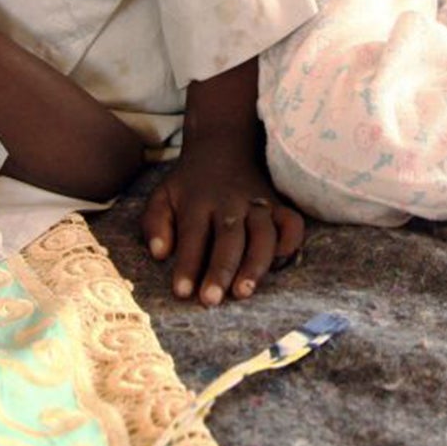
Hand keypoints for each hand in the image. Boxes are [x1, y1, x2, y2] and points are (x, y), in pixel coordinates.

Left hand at [140, 154, 305, 306]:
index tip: (182, 292)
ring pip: (262, 234)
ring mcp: (258, 203)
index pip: (193, 235)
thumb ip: (154, 223)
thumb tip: (159, 253)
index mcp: (198, 201)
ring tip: (243, 292)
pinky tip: (280, 263)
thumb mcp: (162, 196)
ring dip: (254, 264)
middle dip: (221, 270)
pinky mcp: (279, 205)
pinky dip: (290, 243)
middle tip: (211, 299)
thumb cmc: (188, 184)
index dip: (188, 265)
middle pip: (229, 238)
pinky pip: (292, 224)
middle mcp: (231, 203)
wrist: (222, 146)